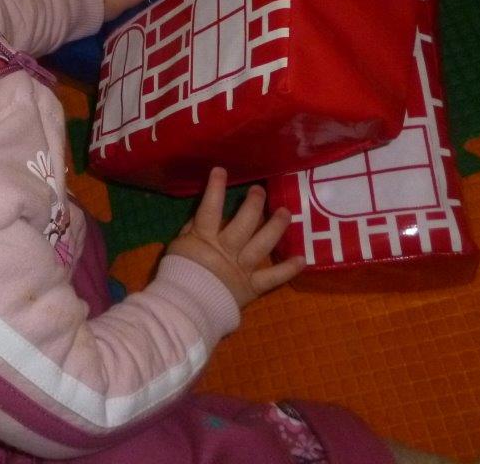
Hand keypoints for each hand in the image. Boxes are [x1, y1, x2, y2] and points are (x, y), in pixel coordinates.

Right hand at [166, 167, 305, 307]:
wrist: (183, 309)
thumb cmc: (176, 275)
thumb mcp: (178, 246)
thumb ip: (192, 229)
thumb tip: (205, 212)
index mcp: (204, 239)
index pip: (210, 209)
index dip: (215, 189)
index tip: (221, 170)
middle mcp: (226, 250)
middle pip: (243, 224)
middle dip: (253, 204)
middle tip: (260, 191)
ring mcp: (241, 268)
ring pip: (262, 245)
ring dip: (275, 227)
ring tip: (286, 212)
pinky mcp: (251, 287)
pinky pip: (272, 277)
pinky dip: (288, 269)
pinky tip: (303, 258)